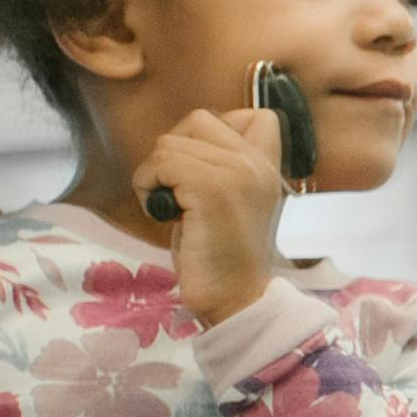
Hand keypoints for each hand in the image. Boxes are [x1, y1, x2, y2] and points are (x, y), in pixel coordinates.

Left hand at [135, 94, 296, 325]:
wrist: (235, 301)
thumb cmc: (222, 258)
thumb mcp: (234, 202)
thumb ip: (223, 167)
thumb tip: (183, 141)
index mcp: (269, 168)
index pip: (258, 116)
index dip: (218, 131)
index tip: (205, 168)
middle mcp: (258, 164)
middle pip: (199, 119)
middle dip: (175, 151)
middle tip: (179, 191)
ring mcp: (237, 173)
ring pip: (171, 141)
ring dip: (156, 173)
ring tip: (171, 207)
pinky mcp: (210, 188)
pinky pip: (160, 163)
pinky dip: (148, 186)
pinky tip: (163, 214)